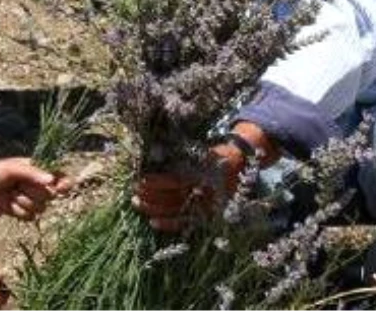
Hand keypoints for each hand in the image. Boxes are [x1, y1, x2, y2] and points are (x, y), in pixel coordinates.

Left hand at [0, 159, 67, 219]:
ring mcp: (30, 199)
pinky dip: (19, 212)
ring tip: (11, 193)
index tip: (62, 186)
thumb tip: (51, 180)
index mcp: (37, 170)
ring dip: (25, 202)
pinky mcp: (22, 212)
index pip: (58, 177)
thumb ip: (32, 173)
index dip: (63, 183)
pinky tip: (9, 204)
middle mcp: (36, 185)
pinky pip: (31, 217)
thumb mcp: (12, 169)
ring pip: (41, 207)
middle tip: (19, 186)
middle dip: (35, 192)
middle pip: (50, 195)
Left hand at [133, 122, 279, 231]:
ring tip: (137, 204)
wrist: (241, 165)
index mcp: (204, 174)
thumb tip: (153, 154)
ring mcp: (206, 204)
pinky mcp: (206, 215)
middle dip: (152, 197)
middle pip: (173, 198)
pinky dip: (169, 224)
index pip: (176, 180)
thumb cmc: (217, 155)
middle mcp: (205, 191)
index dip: (157, 182)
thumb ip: (183, 157)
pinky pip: (185, 223)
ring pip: (176, 211)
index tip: (141, 180)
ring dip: (155, 209)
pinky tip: (153, 223)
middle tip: (134, 193)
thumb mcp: (203, 152)